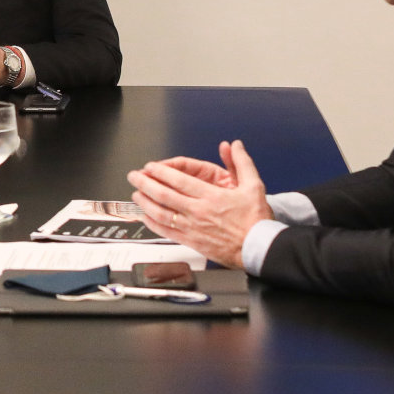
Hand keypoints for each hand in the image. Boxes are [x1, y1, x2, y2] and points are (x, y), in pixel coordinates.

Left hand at [126, 140, 270, 265]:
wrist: (259, 248)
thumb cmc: (256, 220)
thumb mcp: (254, 186)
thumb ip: (241, 162)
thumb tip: (234, 145)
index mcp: (211, 196)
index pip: (178, 181)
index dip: (161, 172)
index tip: (150, 167)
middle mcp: (198, 211)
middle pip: (164, 195)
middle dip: (145, 184)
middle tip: (134, 176)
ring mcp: (193, 228)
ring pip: (162, 213)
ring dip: (145, 203)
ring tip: (135, 194)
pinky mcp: (192, 242)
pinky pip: (167, 232)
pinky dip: (153, 224)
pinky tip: (145, 218)